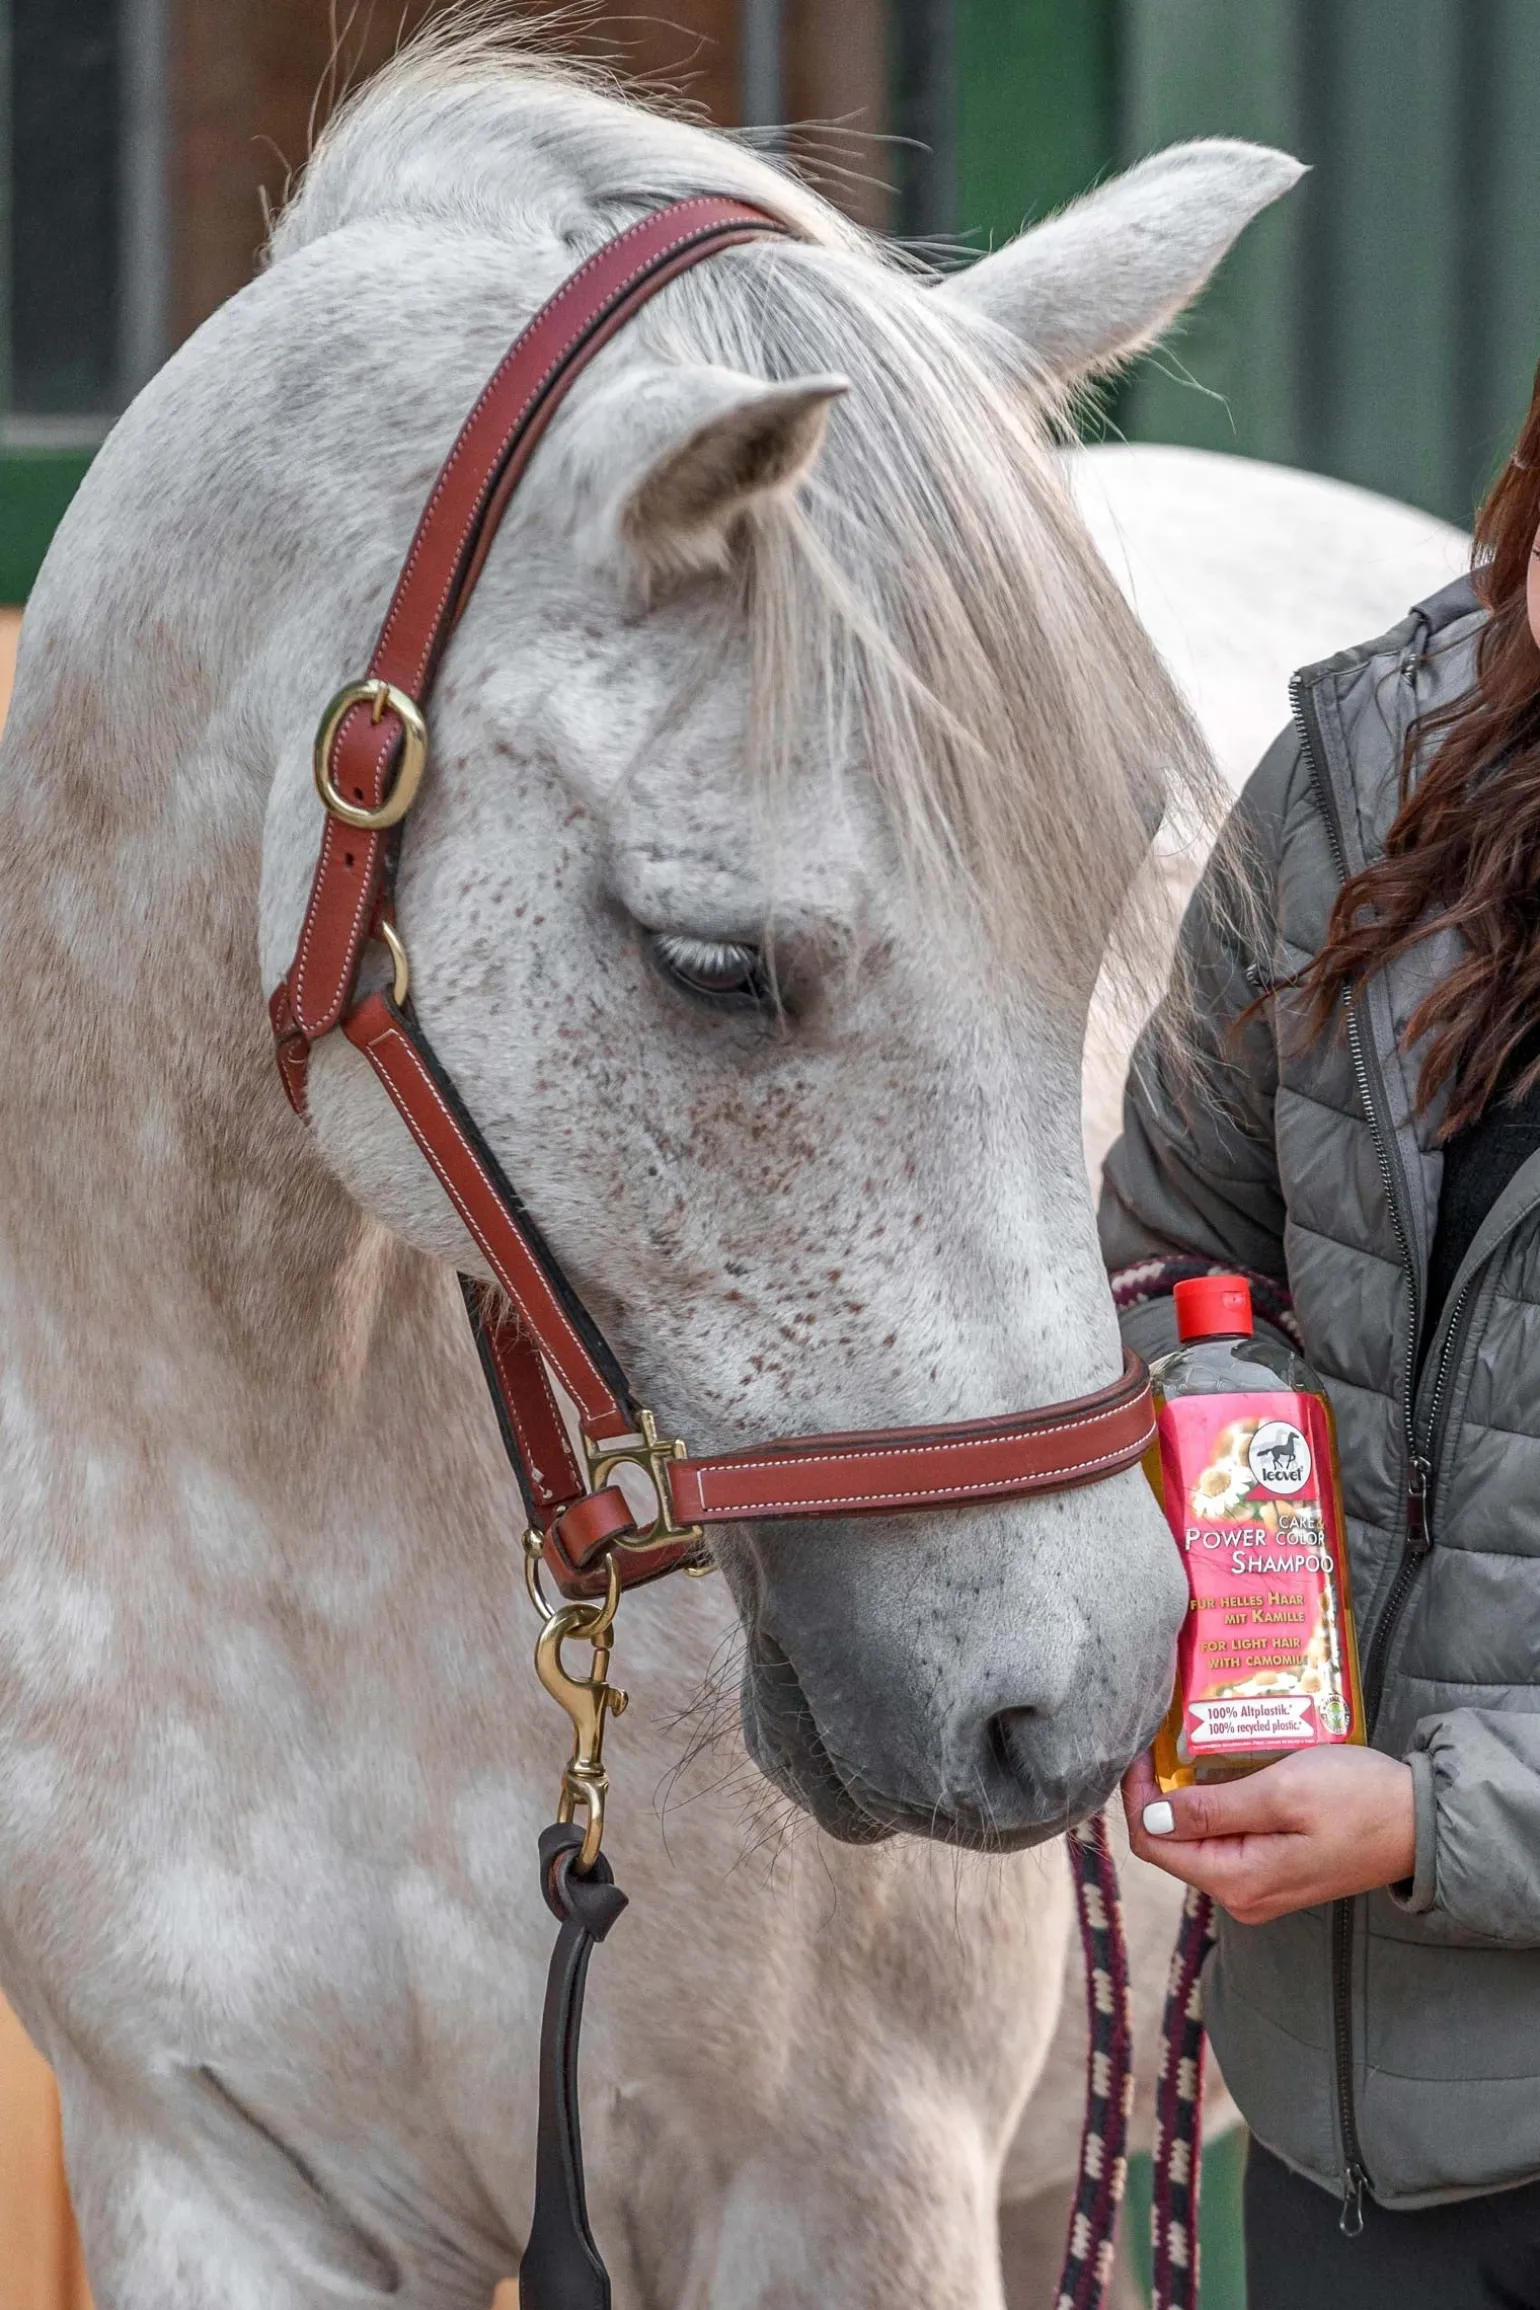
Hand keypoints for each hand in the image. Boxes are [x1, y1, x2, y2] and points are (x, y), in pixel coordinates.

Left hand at [1121, 1745, 1415, 1924]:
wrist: (1422, 1822)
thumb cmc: (1358, 1800)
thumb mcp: (1280, 1793)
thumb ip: (1212, 1809)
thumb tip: (1151, 1818)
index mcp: (1237, 1881)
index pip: (1152, 1842)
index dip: (1136, 1795)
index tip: (1141, 1746)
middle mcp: (1241, 1894)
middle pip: (1172, 1842)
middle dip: (1162, 1791)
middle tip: (1169, 1736)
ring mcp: (1260, 1886)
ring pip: (1200, 1837)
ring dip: (1192, 1793)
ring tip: (1196, 1743)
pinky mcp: (1277, 1870)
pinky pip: (1230, 1837)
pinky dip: (1220, 1802)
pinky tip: (1228, 1767)